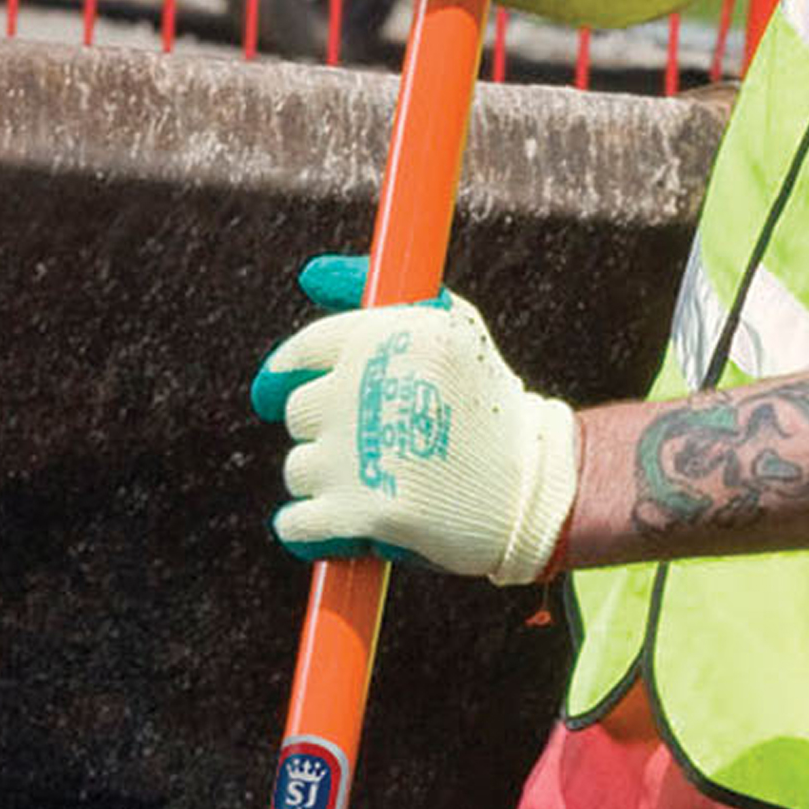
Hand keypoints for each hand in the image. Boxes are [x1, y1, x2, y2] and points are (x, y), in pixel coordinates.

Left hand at [251, 256, 579, 583]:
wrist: (532, 490)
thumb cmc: (491, 407)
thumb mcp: (452, 326)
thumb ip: (375, 292)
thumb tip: (309, 276)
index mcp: (383, 338)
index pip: (304, 351)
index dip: (285, 375)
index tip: (276, 395)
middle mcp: (363, 391)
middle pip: (298, 412)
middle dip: (322, 433)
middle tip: (361, 452)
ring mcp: (359, 455)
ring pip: (299, 469)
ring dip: (322, 484)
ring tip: (367, 490)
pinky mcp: (362, 514)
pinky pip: (298, 524)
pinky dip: (306, 532)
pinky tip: (326, 531)